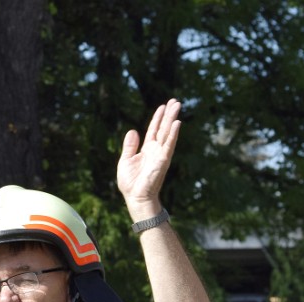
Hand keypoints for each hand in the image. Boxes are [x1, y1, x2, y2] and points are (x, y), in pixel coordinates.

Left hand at [117, 98, 181, 217]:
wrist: (135, 197)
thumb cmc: (131, 182)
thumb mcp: (126, 160)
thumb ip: (130, 146)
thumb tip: (133, 130)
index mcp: (147, 149)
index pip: (154, 130)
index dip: (158, 118)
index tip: (163, 106)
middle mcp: (156, 150)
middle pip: (163, 128)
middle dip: (169, 114)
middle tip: (175, 101)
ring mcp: (161, 154)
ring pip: (168, 132)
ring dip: (172, 119)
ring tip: (177, 105)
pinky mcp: (163, 160)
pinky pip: (169, 144)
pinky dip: (173, 134)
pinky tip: (177, 123)